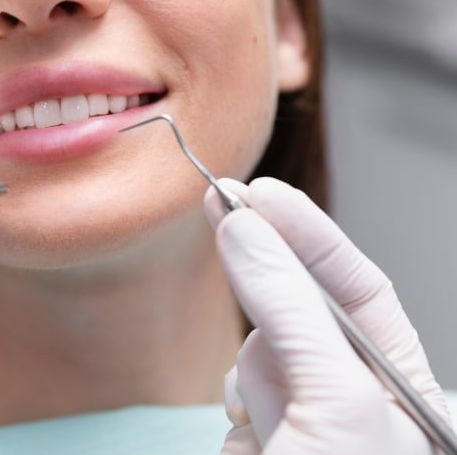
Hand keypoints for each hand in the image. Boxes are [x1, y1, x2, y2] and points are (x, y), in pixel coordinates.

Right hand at [204, 177, 450, 453]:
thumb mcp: (335, 399)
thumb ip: (289, 310)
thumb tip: (245, 231)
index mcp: (401, 384)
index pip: (359, 286)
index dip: (308, 233)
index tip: (260, 193)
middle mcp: (354, 395)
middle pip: (297, 311)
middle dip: (266, 285)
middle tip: (221, 204)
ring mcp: (305, 416)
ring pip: (255, 355)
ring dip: (252, 382)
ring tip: (276, 429)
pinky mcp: (261, 436)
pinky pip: (233, 397)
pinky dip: (236, 415)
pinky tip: (260, 448)